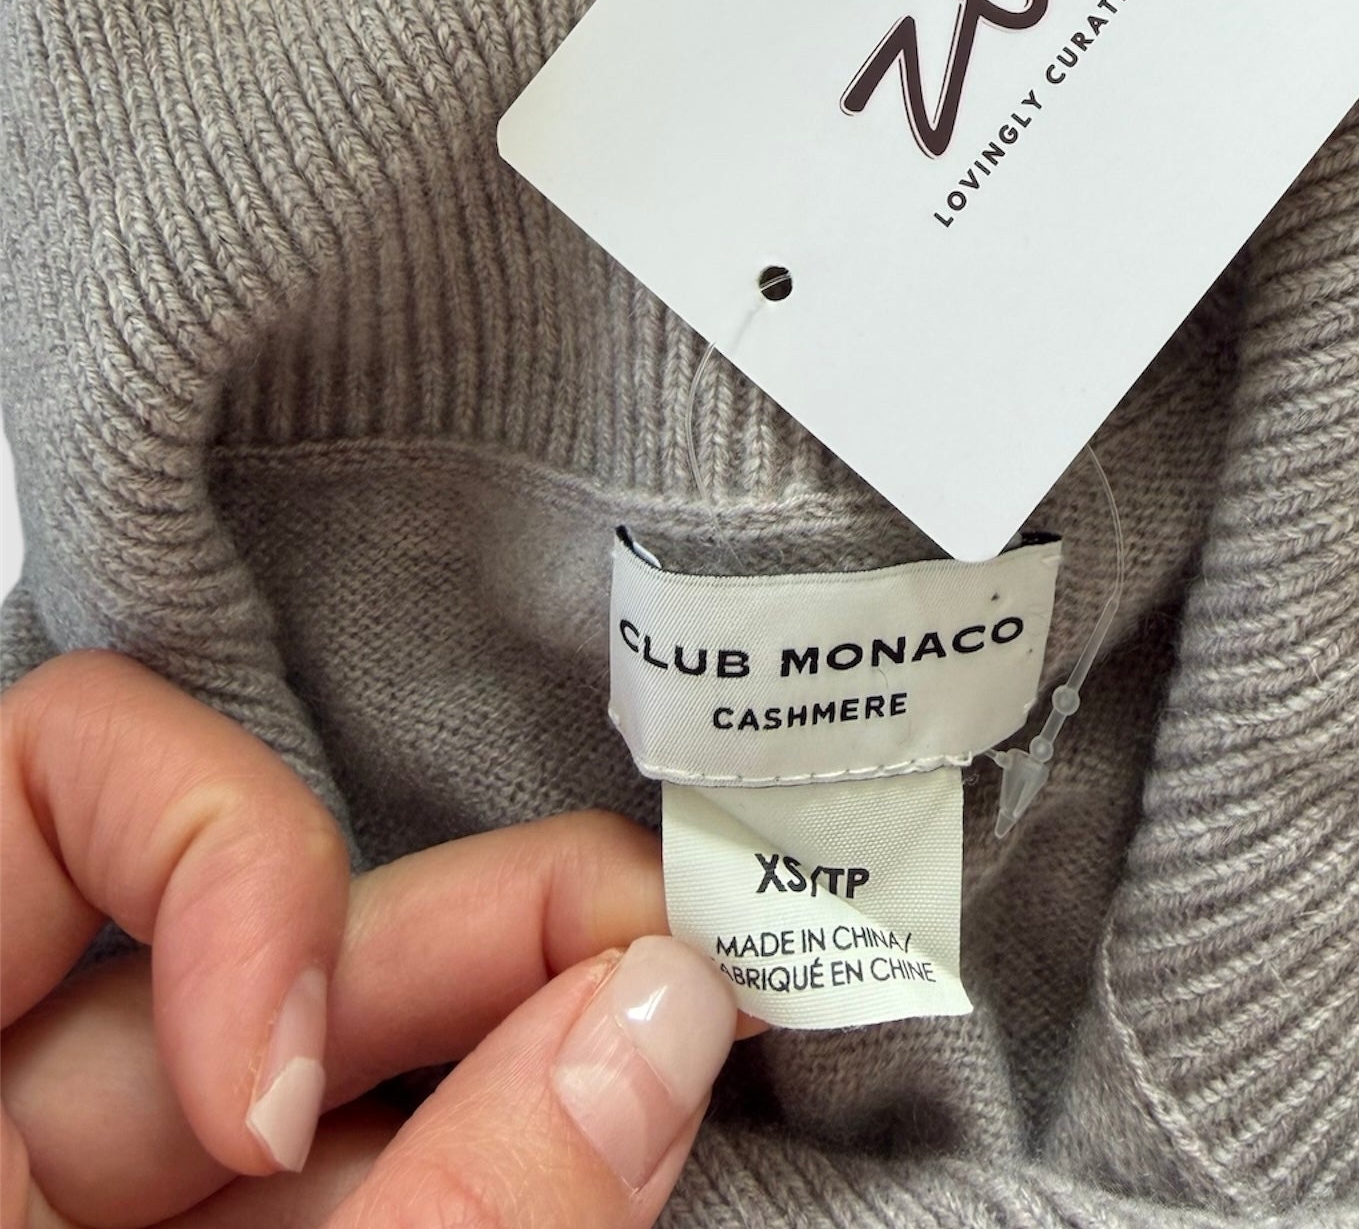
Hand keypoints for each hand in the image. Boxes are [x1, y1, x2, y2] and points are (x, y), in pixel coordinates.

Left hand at [2, 651, 745, 1226]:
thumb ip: (450, 1219)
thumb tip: (661, 1018)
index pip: (37, 791)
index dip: (211, 843)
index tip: (289, 1065)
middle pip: (228, 936)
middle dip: (464, 945)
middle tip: (662, 960)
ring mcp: (74, 1217)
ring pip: (313, 1063)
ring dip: (511, 1045)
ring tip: (676, 1041)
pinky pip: (333, 1175)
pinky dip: (474, 1154)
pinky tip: (596, 1137)